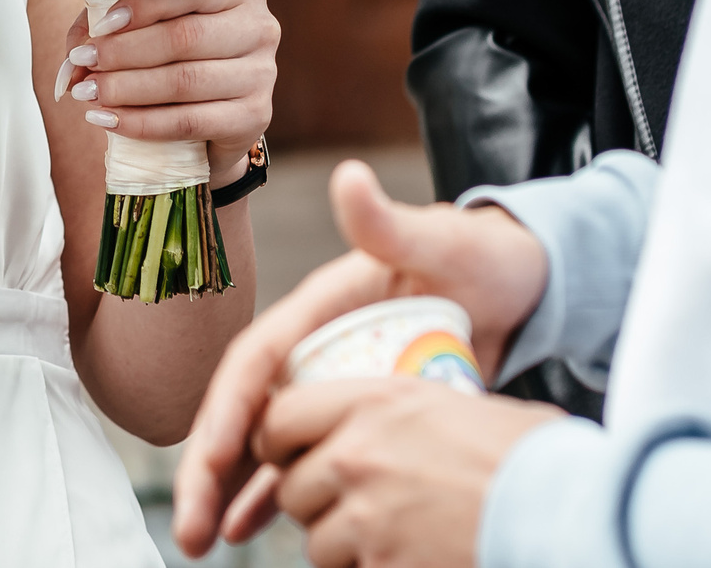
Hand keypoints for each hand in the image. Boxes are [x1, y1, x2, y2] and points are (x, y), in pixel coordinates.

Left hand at [54, 0, 277, 170]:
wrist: (216, 118)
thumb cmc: (179, 57)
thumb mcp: (150, 27)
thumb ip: (111, 25)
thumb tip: (75, 50)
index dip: (141, 6)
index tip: (99, 27)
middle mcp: (260, 27)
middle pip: (185, 37)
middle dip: (125, 51)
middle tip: (82, 62)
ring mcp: (263, 74)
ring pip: (185, 81)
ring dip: (127, 88)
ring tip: (87, 93)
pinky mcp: (255, 117)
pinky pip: (190, 121)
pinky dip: (142, 122)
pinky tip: (109, 120)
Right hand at [172, 162, 548, 555]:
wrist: (521, 285)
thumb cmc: (480, 257)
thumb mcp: (441, 241)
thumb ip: (390, 221)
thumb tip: (349, 178)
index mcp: (318, 305)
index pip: (256, 361)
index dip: (228, 411)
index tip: (209, 459)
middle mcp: (311, 346)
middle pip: (245, 411)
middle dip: (209, 469)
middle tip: (189, 530)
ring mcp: (329, 383)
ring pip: (262, 442)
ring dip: (228, 489)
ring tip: (204, 542)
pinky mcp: (353, 414)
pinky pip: (299, 458)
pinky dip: (270, 492)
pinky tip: (248, 530)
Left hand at [240, 378, 560, 566]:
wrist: (567, 514)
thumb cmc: (531, 457)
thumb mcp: (457, 404)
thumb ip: (399, 412)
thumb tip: (373, 422)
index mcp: (374, 402)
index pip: (280, 417)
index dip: (278, 440)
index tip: (288, 452)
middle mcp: (357, 456)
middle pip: (291, 487)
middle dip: (315, 500)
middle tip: (353, 503)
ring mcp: (366, 518)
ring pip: (316, 541)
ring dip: (343, 545)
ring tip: (393, 537)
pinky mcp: (383, 567)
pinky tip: (410, 558)